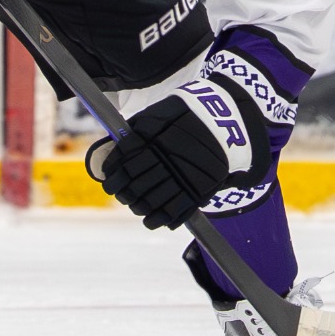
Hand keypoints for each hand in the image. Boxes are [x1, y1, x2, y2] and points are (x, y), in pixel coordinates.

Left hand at [88, 80, 270, 228]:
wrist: (224, 119)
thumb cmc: (186, 115)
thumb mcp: (158, 115)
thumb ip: (136, 132)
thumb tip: (113, 150)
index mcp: (153, 140)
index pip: (123, 164)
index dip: (112, 175)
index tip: (109, 181)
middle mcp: (165, 160)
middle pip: (134, 185)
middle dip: (123, 193)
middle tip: (120, 194)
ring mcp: (182, 176)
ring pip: (151, 201)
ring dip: (138, 207)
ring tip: (135, 206)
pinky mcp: (197, 189)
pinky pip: (173, 211)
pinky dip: (158, 219)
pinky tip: (151, 220)